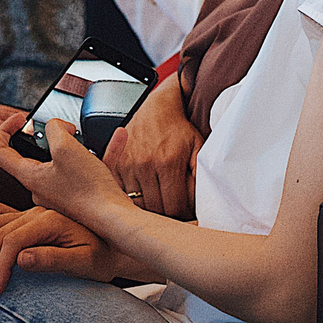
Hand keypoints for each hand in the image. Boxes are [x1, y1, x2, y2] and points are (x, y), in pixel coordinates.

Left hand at [0, 104, 136, 228]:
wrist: (114, 220)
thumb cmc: (90, 191)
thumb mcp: (67, 148)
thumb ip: (54, 129)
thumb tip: (54, 126)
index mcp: (30, 177)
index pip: (0, 152)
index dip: (4, 130)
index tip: (19, 119)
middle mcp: (40, 187)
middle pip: (33, 153)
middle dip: (48, 135)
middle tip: (64, 129)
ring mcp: (58, 193)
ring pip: (60, 160)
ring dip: (74, 144)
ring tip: (87, 137)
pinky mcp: (76, 195)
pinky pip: (81, 169)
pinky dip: (95, 154)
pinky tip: (116, 140)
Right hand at [0, 203, 117, 295]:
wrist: (112, 248)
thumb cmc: (100, 258)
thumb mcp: (83, 264)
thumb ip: (52, 260)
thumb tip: (20, 259)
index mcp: (50, 221)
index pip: (12, 241)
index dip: (0, 266)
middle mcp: (37, 213)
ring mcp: (31, 213)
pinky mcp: (29, 218)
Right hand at [102, 83, 199, 214]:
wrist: (157, 108)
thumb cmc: (179, 130)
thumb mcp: (198, 148)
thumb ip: (201, 174)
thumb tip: (204, 201)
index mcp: (168, 162)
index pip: (175, 207)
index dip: (184, 214)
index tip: (188, 211)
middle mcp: (145, 165)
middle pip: (156, 210)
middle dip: (168, 213)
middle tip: (176, 207)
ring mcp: (128, 165)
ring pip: (139, 205)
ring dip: (151, 208)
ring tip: (162, 200)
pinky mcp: (117, 165)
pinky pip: (124, 194)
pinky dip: (134, 200)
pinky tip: (146, 194)